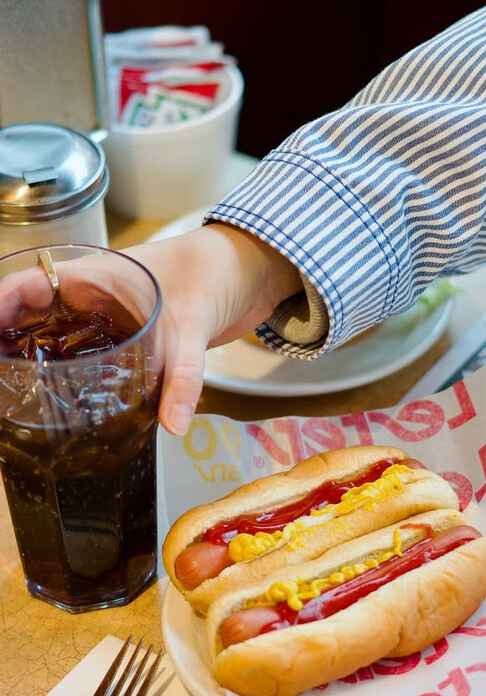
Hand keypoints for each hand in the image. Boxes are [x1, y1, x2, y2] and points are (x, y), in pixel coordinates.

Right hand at [0, 225, 301, 435]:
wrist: (251, 271)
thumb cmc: (214, 274)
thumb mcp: (191, 325)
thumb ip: (183, 376)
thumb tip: (173, 424)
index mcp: (94, 276)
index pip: (27, 286)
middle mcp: (94, 298)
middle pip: (34, 318)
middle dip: (9, 344)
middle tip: (2, 382)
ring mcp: (111, 319)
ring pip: (61, 339)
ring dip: (39, 362)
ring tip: (19, 396)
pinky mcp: (132, 340)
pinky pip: (93, 356)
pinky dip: (77, 373)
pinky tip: (68, 402)